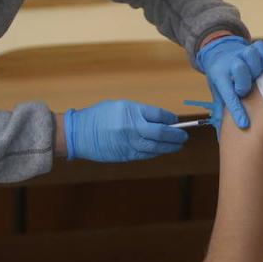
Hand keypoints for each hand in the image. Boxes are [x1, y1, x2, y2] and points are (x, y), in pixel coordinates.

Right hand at [63, 100, 187, 161]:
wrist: (78, 134)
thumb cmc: (99, 116)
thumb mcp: (119, 106)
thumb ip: (139, 113)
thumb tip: (160, 120)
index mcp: (131, 111)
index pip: (158, 115)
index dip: (170, 119)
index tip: (176, 121)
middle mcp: (132, 127)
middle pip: (161, 133)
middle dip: (175, 135)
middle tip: (184, 136)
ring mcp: (129, 143)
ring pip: (155, 147)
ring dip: (169, 147)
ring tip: (178, 145)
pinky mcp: (125, 155)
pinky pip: (145, 155)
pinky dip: (156, 153)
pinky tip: (162, 151)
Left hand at [196, 35, 262, 128]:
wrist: (219, 50)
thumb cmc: (221, 75)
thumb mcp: (217, 90)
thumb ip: (221, 108)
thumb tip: (220, 135)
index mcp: (219, 76)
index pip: (228, 94)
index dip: (237, 110)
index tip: (244, 124)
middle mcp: (230, 62)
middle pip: (239, 69)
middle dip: (244, 81)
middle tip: (245, 89)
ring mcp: (242, 53)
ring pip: (251, 56)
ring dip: (255, 67)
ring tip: (256, 75)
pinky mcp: (253, 46)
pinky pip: (262, 48)